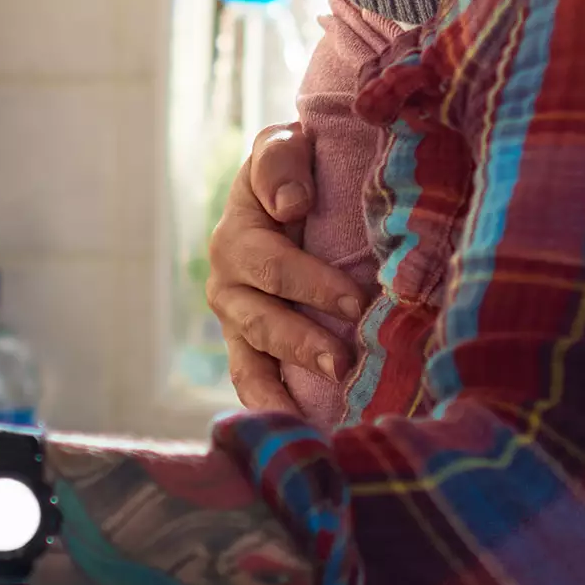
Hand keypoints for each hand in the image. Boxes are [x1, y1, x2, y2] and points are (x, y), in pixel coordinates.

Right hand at [206, 124, 368, 413]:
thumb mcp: (283, 147)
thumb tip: (291, 205)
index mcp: (237, 236)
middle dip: (302, 344)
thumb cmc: (294, 169)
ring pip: (251, 362)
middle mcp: (228, 284)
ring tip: (321, 410)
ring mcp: (236, 322)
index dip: (312, 284)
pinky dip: (273, 411)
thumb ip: (280, 164)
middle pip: (260, 321)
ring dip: (285, 388)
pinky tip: (302, 436)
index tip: (357, 302)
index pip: (273, 266)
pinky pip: (252, 386)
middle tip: (345, 363)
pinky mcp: (248, 350)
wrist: (288, 190)